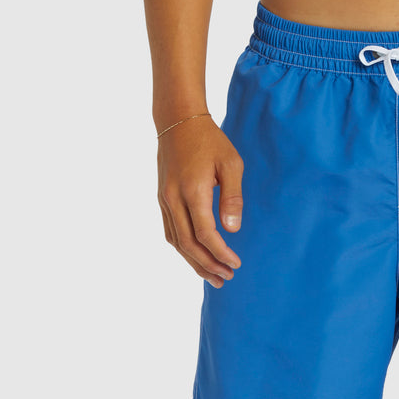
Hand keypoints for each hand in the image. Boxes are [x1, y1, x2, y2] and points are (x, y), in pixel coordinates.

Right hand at [157, 117, 243, 287]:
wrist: (177, 119)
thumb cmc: (210, 141)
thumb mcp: (231, 164)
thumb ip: (233, 197)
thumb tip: (233, 229)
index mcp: (193, 190)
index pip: (205, 234)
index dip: (221, 253)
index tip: (236, 264)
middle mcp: (174, 198)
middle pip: (188, 244)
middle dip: (208, 265)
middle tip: (227, 278)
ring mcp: (164, 200)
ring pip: (176, 242)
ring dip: (194, 263)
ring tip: (213, 277)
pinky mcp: (162, 199)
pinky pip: (170, 232)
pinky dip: (183, 249)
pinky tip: (196, 258)